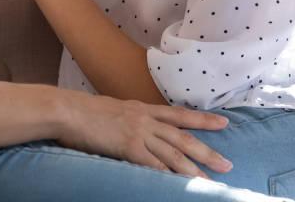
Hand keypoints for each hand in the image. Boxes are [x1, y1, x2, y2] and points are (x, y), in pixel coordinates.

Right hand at [56, 90, 233, 177]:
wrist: (67, 110)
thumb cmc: (82, 111)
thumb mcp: (111, 108)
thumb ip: (127, 118)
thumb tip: (132, 126)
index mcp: (141, 108)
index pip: (178, 115)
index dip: (202, 120)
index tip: (222, 123)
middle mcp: (145, 119)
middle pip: (183, 137)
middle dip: (207, 151)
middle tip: (227, 164)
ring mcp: (138, 133)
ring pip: (174, 154)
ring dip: (194, 169)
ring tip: (212, 181)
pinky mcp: (129, 148)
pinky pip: (154, 166)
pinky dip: (169, 176)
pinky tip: (180, 186)